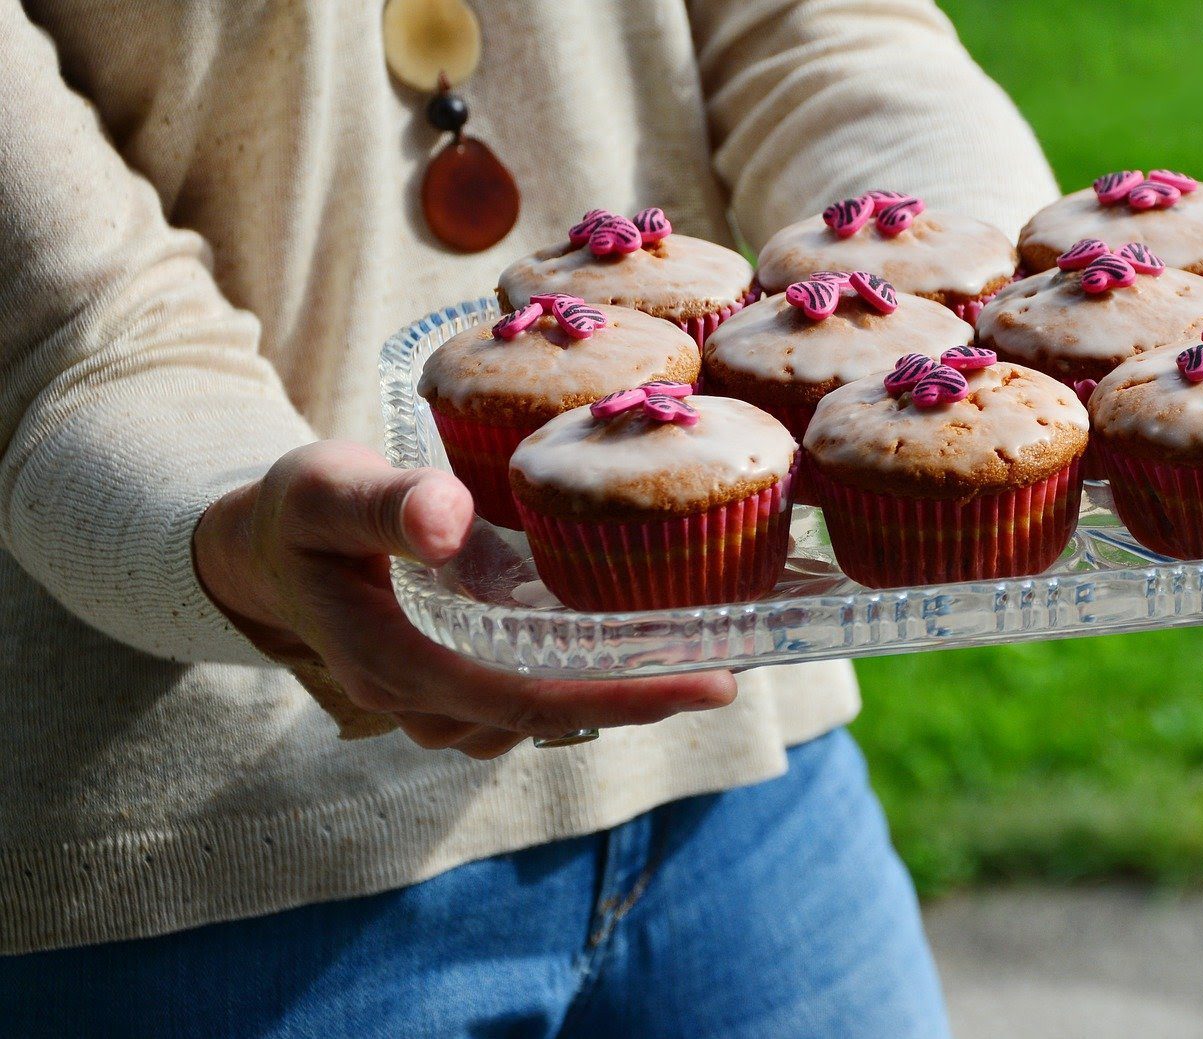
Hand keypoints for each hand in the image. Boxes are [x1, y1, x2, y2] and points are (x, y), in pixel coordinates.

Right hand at [193, 440, 736, 756]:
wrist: (266, 547)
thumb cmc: (300, 512)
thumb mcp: (326, 491)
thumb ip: (384, 506)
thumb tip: (446, 525)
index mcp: (396, 662)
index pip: (526, 700)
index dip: (621, 698)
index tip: (709, 684)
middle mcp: (424, 702)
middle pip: (551, 718)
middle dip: (642, 701)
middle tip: (727, 673)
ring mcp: (442, 703)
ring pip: (546, 716)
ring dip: (616, 692)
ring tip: (695, 652)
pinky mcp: (461, 684)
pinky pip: (534, 696)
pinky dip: (586, 676)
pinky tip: (635, 640)